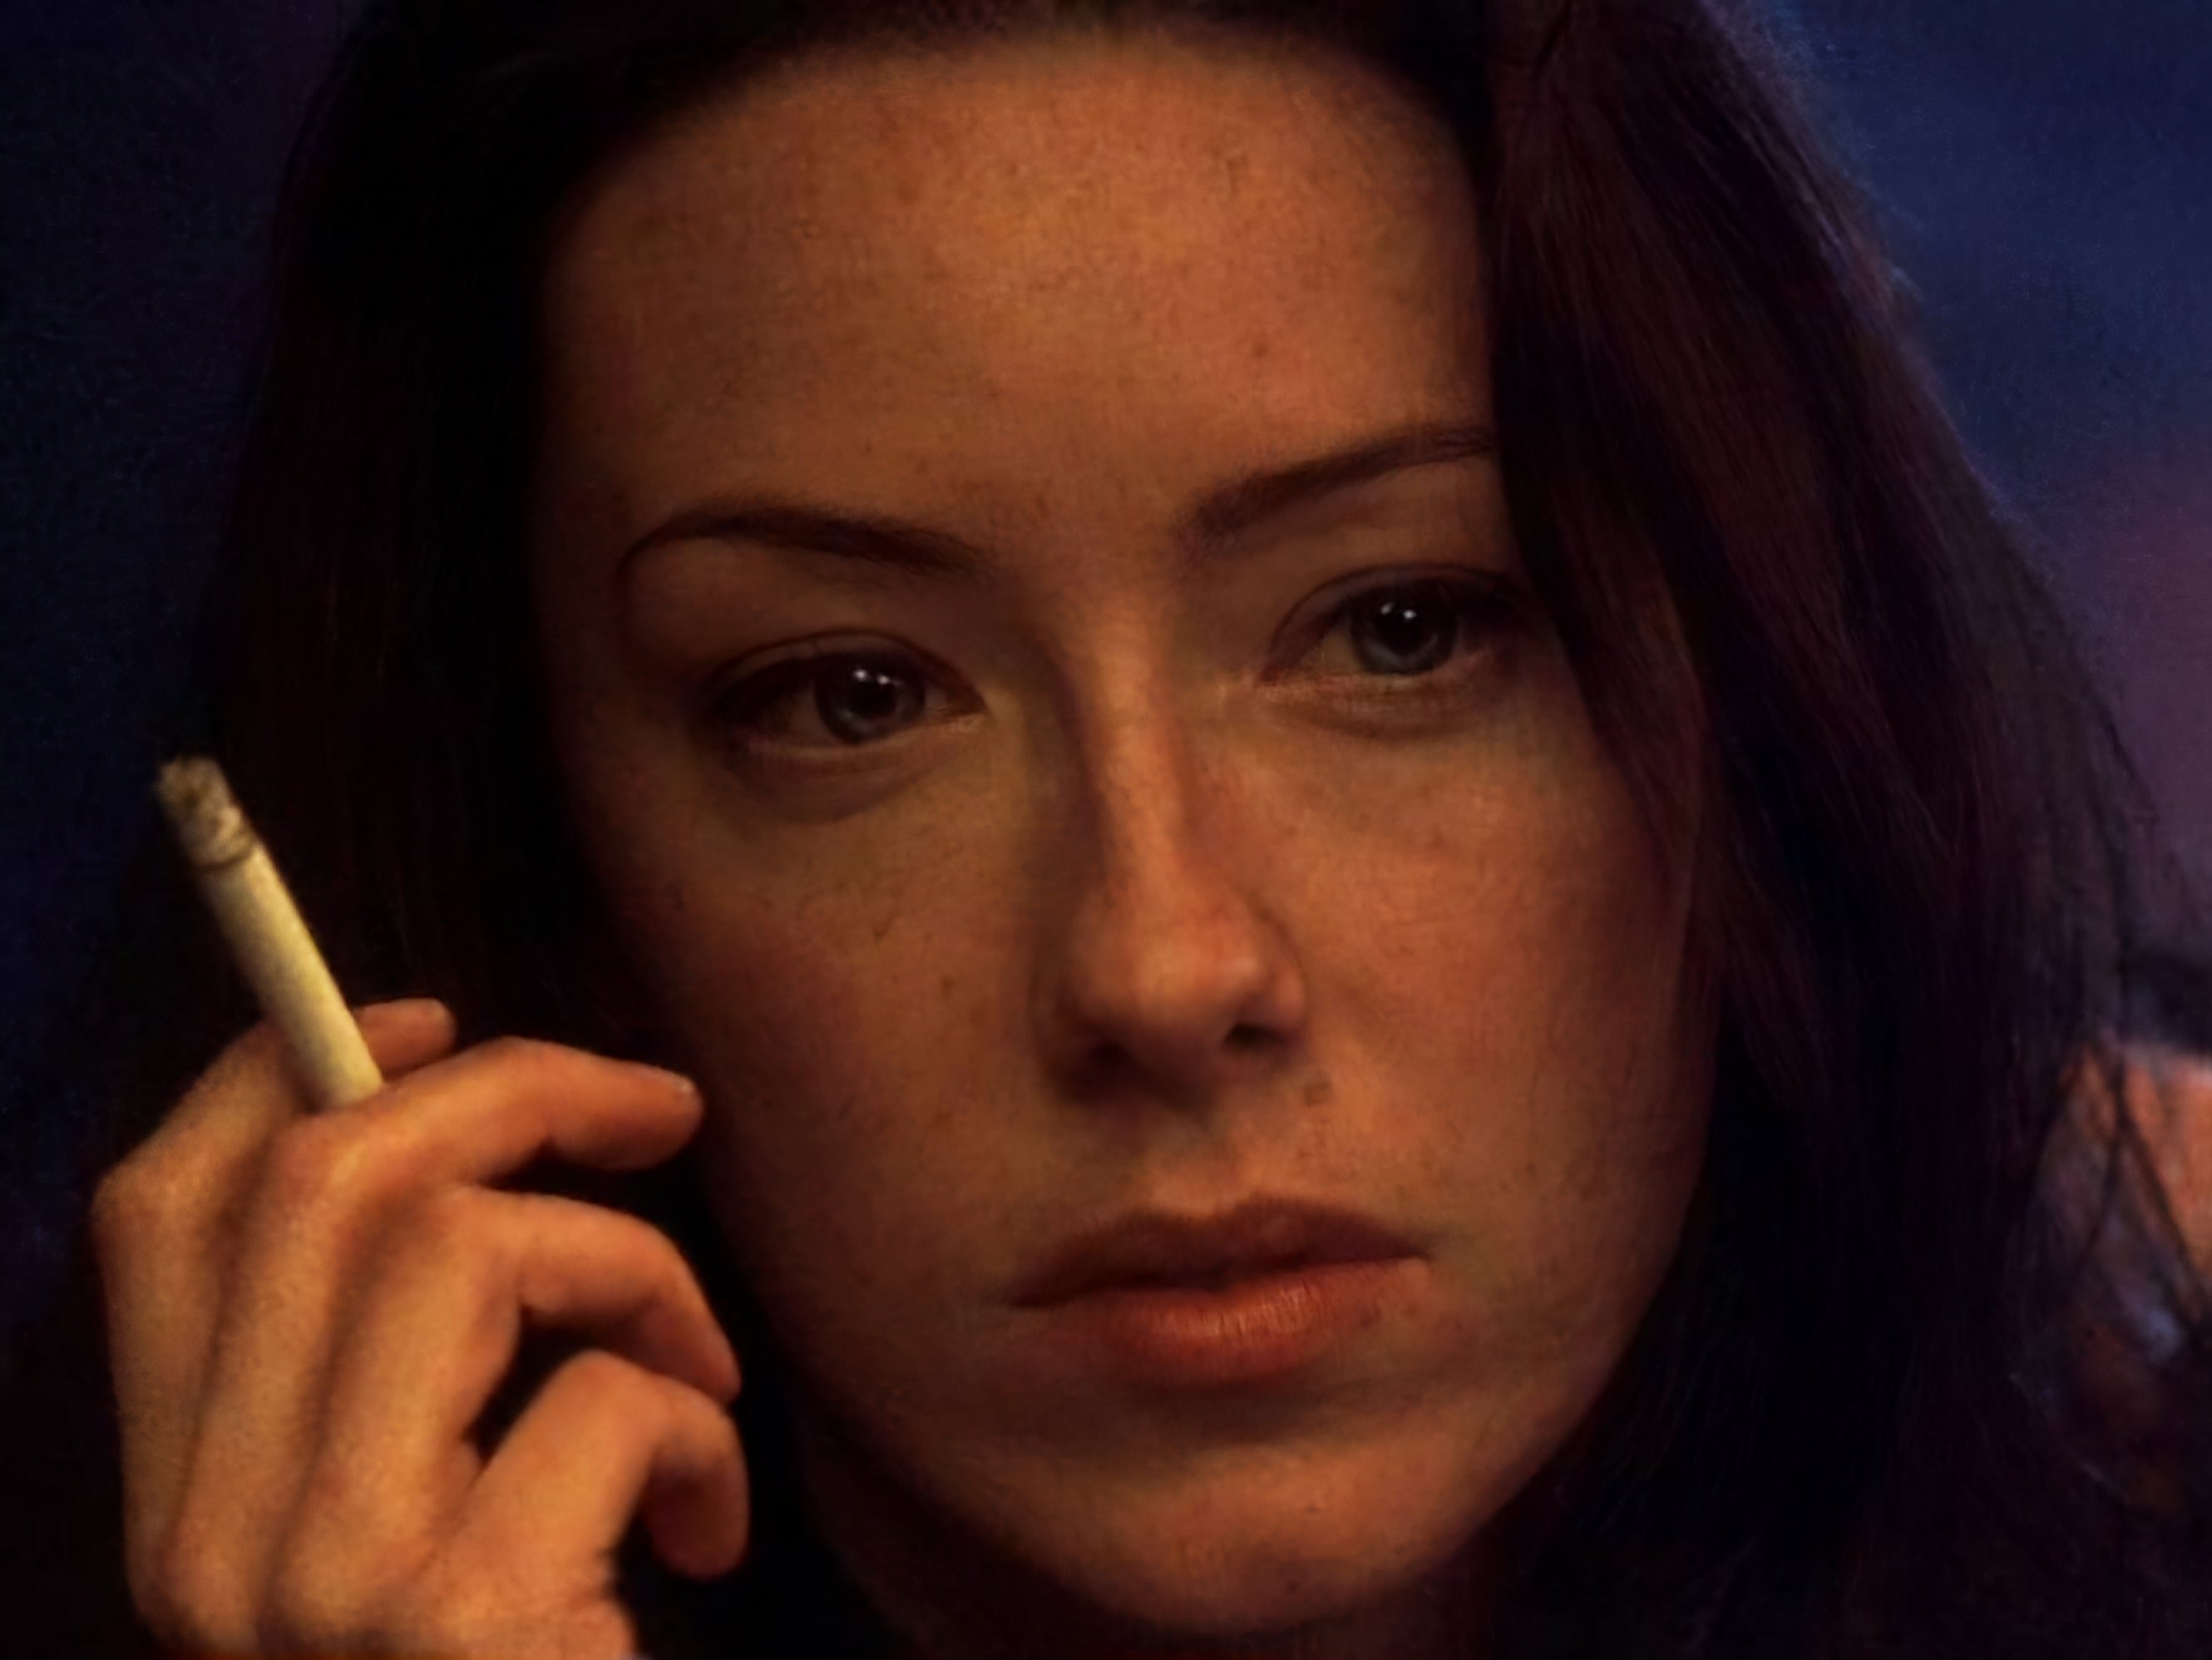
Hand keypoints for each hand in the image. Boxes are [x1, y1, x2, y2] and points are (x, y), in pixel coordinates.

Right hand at [90, 1000, 748, 1658]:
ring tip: (697, 1371)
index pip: (155, 1217)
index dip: (278, 1073)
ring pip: (468, 1247)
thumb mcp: (410, 1528)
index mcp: (182, 1507)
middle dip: (519, 1093)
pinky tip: (706, 1529)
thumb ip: (394, 1374)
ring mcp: (316, 1583)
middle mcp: (208, 1541)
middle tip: (661, 1111)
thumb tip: (469, 1142)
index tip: (421, 1017)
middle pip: (328, 1182)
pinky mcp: (452, 1617)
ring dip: (636, 1269)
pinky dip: (694, 1426)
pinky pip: (603, 1397)